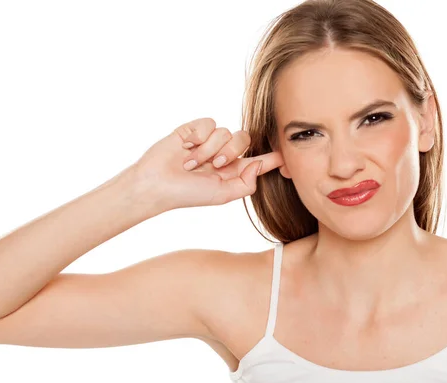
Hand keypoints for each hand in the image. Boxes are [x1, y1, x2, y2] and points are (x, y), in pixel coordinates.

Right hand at [129, 117, 283, 213]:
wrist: (156, 184)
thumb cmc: (188, 194)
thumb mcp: (222, 195)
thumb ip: (245, 183)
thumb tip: (259, 164)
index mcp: (233, 170)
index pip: (259, 160)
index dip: (275, 156)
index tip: (290, 153)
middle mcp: (224, 153)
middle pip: (244, 139)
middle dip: (230, 152)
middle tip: (214, 165)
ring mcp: (209, 140)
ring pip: (225, 132)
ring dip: (208, 150)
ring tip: (191, 163)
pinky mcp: (194, 129)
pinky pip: (209, 124)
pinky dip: (198, 137)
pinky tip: (185, 148)